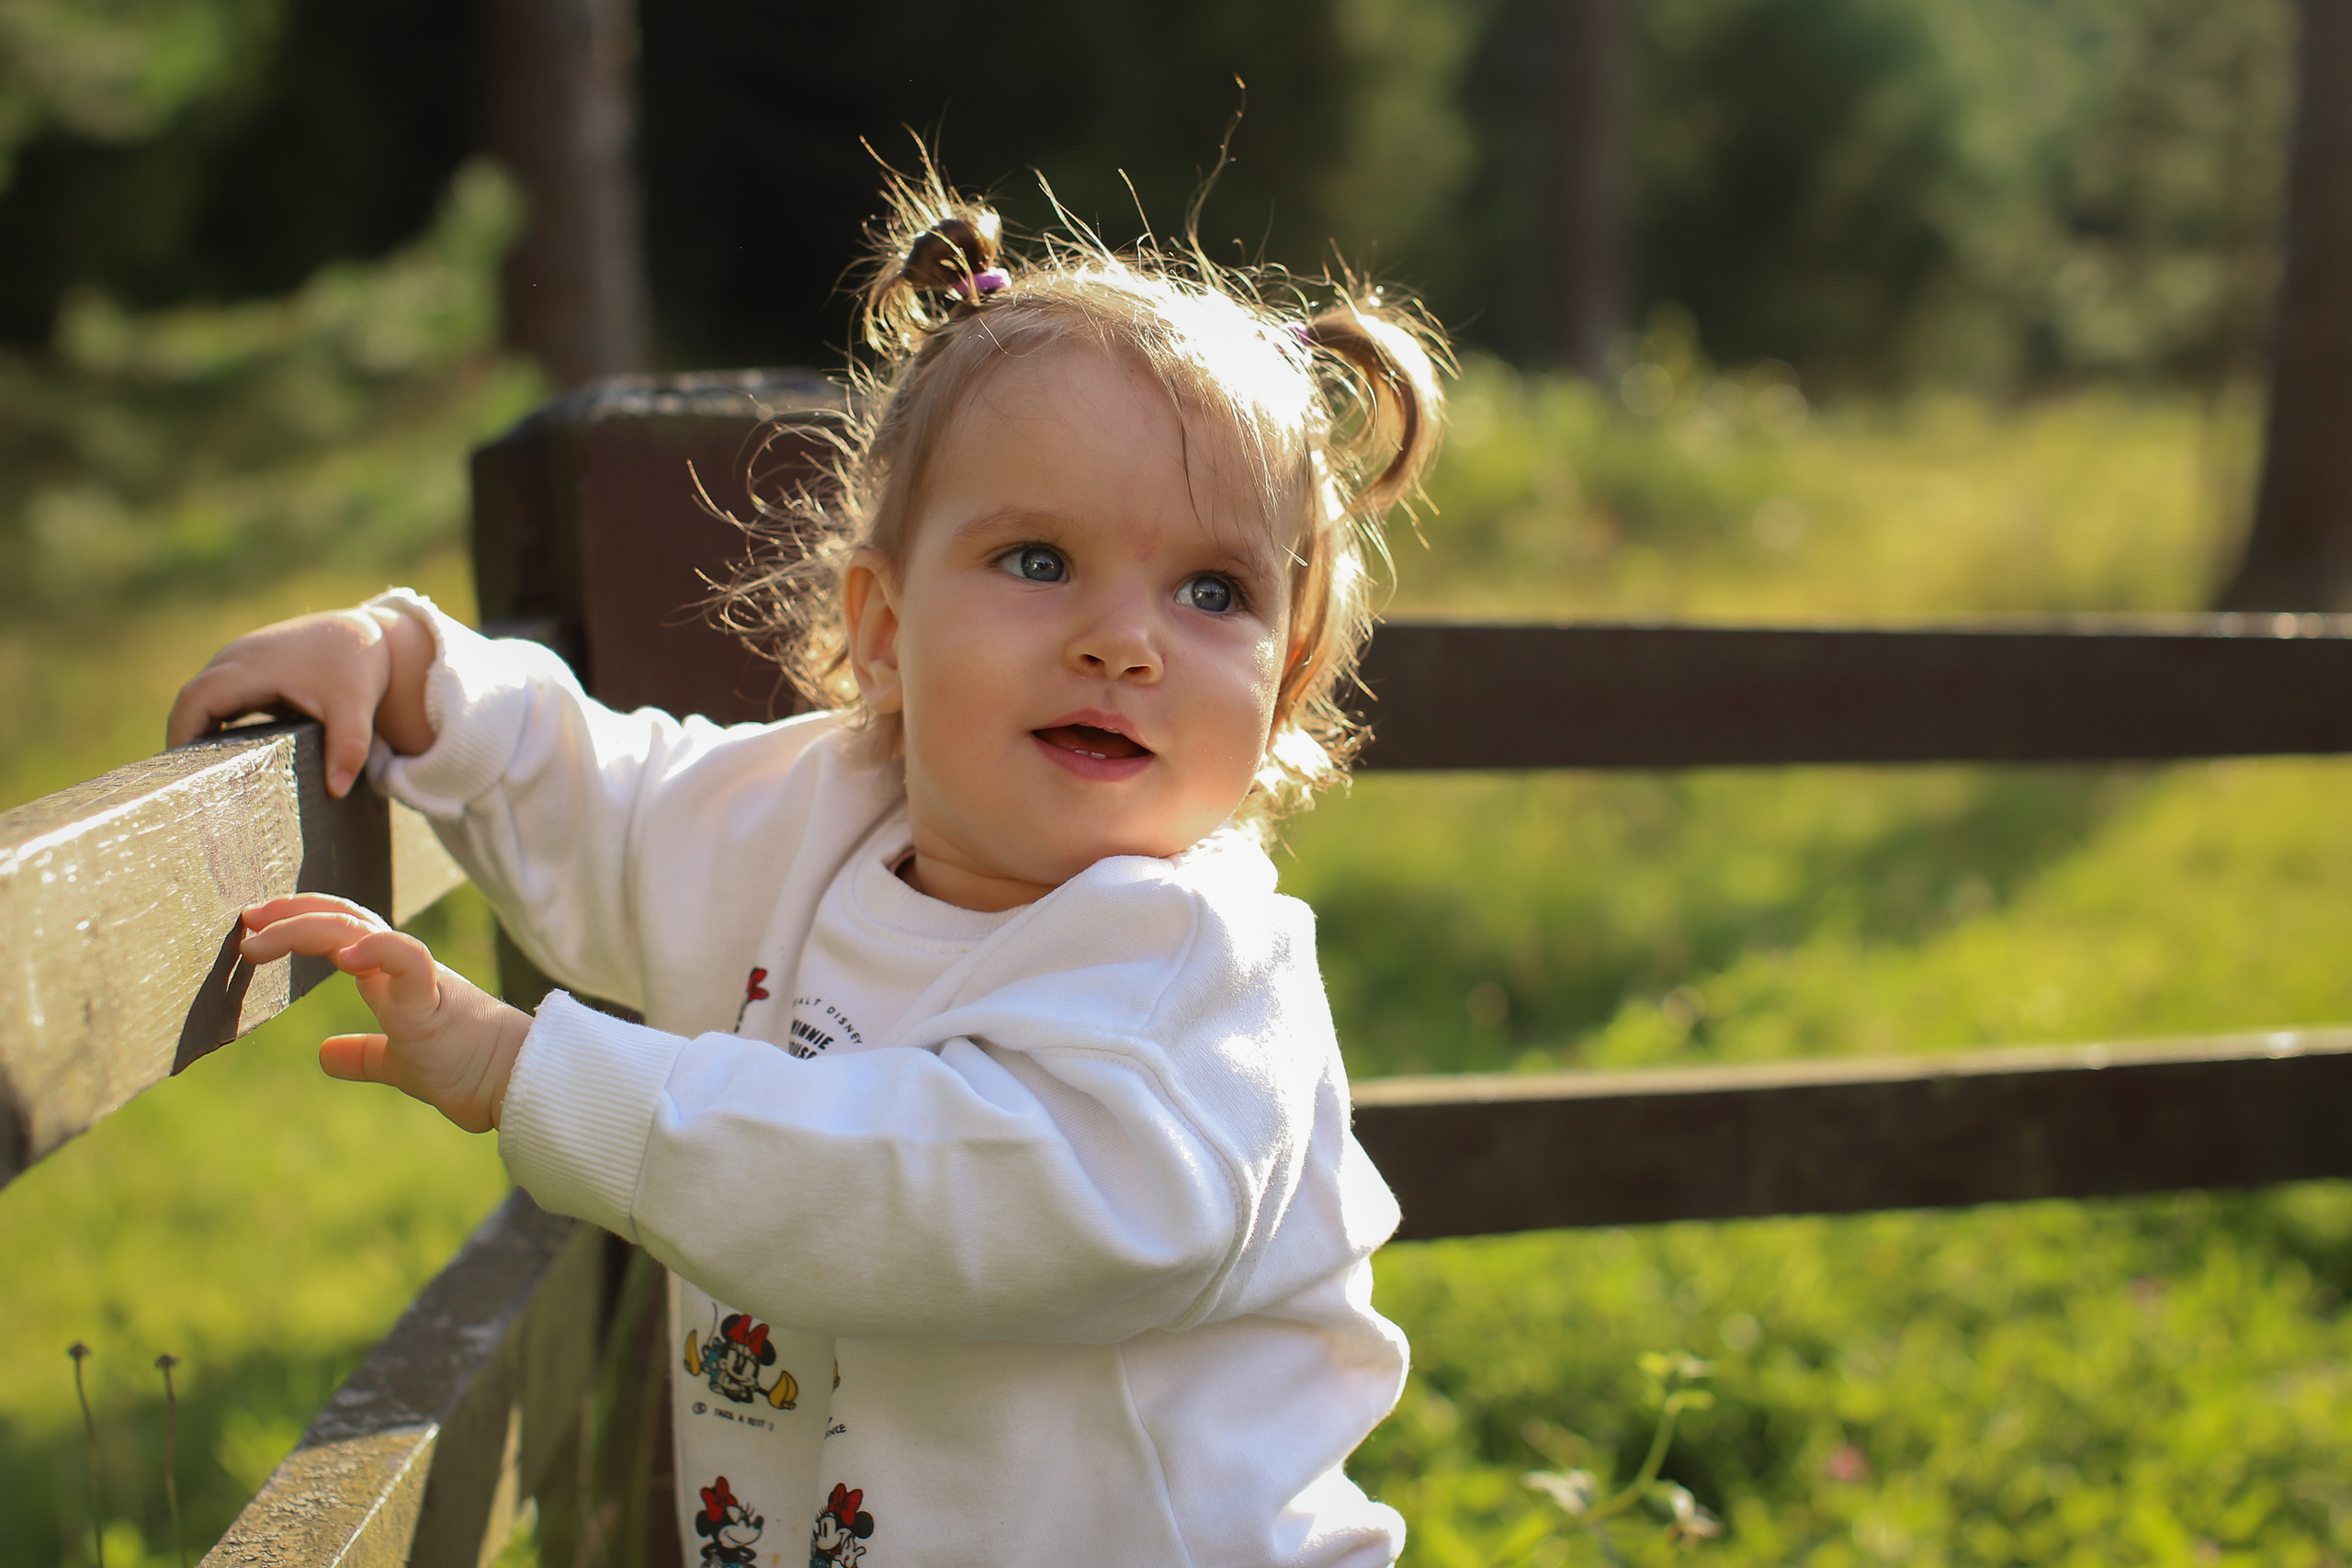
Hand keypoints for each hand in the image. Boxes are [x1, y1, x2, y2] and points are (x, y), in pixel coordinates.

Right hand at [168, 605, 436, 796]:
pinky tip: (228, 759)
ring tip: (207, 779)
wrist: (362, 634)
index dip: (182, 733)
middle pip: (192, 702)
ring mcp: (238, 662)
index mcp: (250, 666)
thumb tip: (337, 791)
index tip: (182, 772)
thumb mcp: (355, 706)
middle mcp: (235, 659)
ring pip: (204, 700)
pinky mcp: (246, 671)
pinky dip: (217, 726)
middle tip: (194, 787)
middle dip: (186, 740)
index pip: (196, 699)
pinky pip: (220, 699)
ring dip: (200, 734)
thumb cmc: (354, 666)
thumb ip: (348, 747)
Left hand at [239, 894, 530, 1133]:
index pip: (345, 928)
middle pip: (346, 917)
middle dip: (292, 912)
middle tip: (247, 919)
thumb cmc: (465, 1068)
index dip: (301, 920)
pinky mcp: (434, 1001)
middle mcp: (404, 966)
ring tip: (262, 939)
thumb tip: (325, 1055)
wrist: (516, 1085)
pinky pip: (406, 960)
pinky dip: (375, 951)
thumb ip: (364, 1054)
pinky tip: (341, 958)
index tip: (257, 928)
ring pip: (362, 930)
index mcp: (395, 976)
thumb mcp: (399, 1063)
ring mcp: (420, 979)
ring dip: (307, 928)